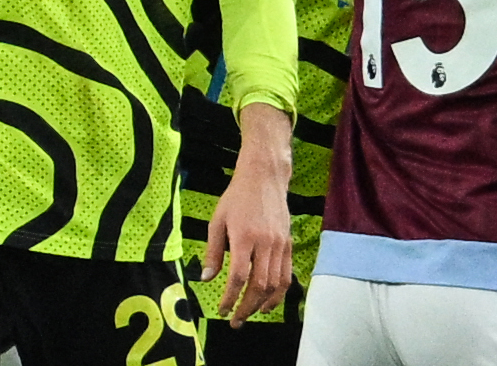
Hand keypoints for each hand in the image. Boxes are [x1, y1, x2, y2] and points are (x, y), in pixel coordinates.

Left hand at [201, 103, 292, 326]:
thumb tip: (207, 278)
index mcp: (244, 237)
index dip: (230, 297)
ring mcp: (280, 244)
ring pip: (275, 283)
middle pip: (259, 285)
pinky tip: (268, 301)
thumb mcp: (217, 221)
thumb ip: (213, 251)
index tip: (221, 309)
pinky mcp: (289, 243)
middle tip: (235, 320)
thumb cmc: (237, 197)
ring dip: (263, 304)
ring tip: (251, 314)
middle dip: (246, 307)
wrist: (264, 177)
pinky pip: (287, 274)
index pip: (239, 276)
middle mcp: (265, 243)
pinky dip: (279, 292)